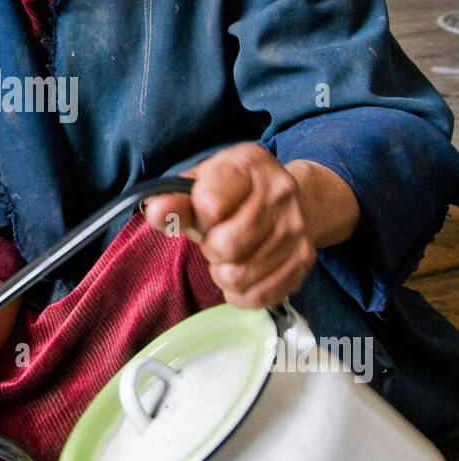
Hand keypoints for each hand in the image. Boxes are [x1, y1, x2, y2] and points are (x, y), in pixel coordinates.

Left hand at [142, 143, 318, 308]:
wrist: (294, 197)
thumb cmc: (235, 193)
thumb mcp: (202, 185)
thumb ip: (175, 200)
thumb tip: (155, 211)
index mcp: (249, 164)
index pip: (210, 205)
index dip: (197, 218)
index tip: (203, 216)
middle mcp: (279, 192)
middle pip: (225, 246)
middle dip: (211, 250)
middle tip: (216, 241)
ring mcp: (296, 227)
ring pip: (239, 276)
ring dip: (224, 273)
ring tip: (229, 257)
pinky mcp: (304, 260)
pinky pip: (258, 296)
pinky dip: (240, 293)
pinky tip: (243, 274)